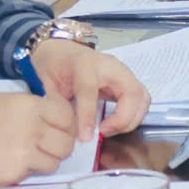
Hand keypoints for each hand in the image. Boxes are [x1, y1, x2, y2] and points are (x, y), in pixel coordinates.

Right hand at [0, 88, 77, 186]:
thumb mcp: (4, 101)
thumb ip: (31, 109)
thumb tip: (50, 118)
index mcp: (31, 106)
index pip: (67, 116)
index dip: (66, 124)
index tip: (59, 128)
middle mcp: (33, 129)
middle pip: (67, 143)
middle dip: (60, 146)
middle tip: (48, 146)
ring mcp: (24, 153)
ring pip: (54, 162)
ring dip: (45, 161)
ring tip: (29, 156)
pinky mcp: (13, 174)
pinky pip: (32, 174)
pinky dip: (25, 172)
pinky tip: (9, 164)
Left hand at [27, 40, 148, 140]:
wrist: (59, 51)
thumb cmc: (52, 67)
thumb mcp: (46, 86)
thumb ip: (58, 107)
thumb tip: (69, 133)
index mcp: (84, 64)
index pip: (90, 91)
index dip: (89, 116)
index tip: (85, 137)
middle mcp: (110, 66)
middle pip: (131, 92)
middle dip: (122, 119)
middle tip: (103, 132)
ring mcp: (123, 73)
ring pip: (142, 98)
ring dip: (131, 119)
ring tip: (109, 130)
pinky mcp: (128, 82)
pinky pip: (141, 100)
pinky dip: (134, 116)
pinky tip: (116, 123)